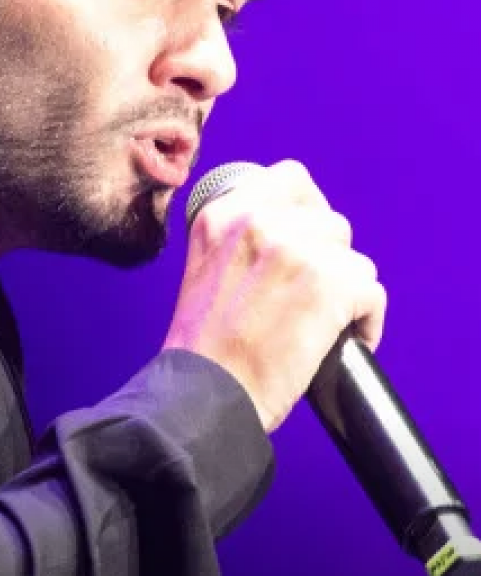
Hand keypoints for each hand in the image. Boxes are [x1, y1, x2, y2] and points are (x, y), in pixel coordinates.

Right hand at [162, 160, 387, 432]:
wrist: (202, 396)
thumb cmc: (202, 351)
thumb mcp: (204, 269)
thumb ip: (241, 241)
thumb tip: (295, 234)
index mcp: (223, 215)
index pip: (290, 179)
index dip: (307, 212)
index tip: (306, 244)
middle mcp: (259, 221)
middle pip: (328, 221)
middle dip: (326, 259)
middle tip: (309, 297)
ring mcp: (297, 250)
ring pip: (353, 258)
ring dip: (345, 290)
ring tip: (323, 323)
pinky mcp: (331, 284)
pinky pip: (372, 291)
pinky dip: (366, 322)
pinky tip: (345, 341)